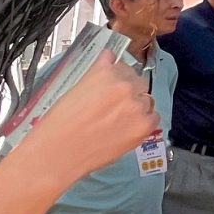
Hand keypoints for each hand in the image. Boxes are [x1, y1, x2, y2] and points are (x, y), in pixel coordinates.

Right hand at [22, 54, 156, 179]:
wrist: (59, 152)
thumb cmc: (60, 124)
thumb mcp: (76, 88)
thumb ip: (97, 74)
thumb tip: (108, 60)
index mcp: (105, 72)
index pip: (121, 64)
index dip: (117, 76)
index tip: (113, 83)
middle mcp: (124, 85)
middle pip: (137, 80)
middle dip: (129, 90)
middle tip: (116, 105)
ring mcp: (136, 105)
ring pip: (147, 98)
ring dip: (137, 105)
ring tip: (121, 119)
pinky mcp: (143, 125)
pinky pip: (154, 116)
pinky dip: (145, 120)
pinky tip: (130, 127)